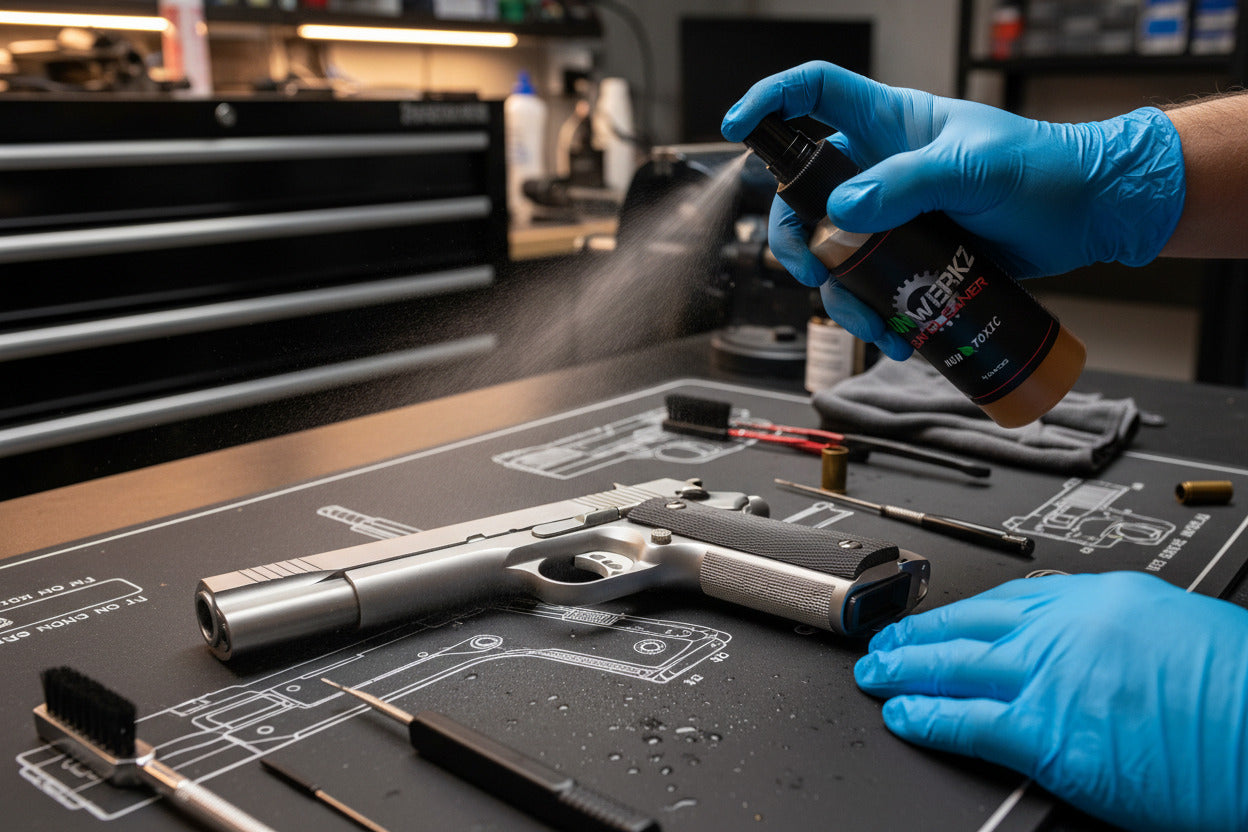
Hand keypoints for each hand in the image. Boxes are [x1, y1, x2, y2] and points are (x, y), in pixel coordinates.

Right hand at [721, 62, 1185, 360]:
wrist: (1088, 215)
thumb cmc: (1044, 169)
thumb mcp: (974, 168)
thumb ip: (907, 183)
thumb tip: (844, 212)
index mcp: (890, 122)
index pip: (815, 93)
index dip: (771, 101)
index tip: (738, 126)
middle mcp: (879, 167)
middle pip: (803, 195)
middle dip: (796, 238)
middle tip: (813, 267)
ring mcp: (892, 214)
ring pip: (830, 253)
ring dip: (836, 292)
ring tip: (870, 321)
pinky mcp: (909, 256)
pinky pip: (867, 286)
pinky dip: (870, 314)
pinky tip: (893, 334)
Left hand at [855, 572, 1247, 831]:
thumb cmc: (1241, 685)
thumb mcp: (1169, 626)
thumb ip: (1109, 630)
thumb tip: (1077, 642)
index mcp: (1099, 597)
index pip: (1007, 598)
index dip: (960, 611)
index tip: (937, 617)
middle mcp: (1065, 631)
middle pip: (968, 625)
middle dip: (917, 634)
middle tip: (884, 637)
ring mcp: (1051, 681)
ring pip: (955, 667)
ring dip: (905, 670)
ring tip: (876, 672)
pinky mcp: (1048, 736)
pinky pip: (968, 722)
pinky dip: (927, 718)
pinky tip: (904, 715)